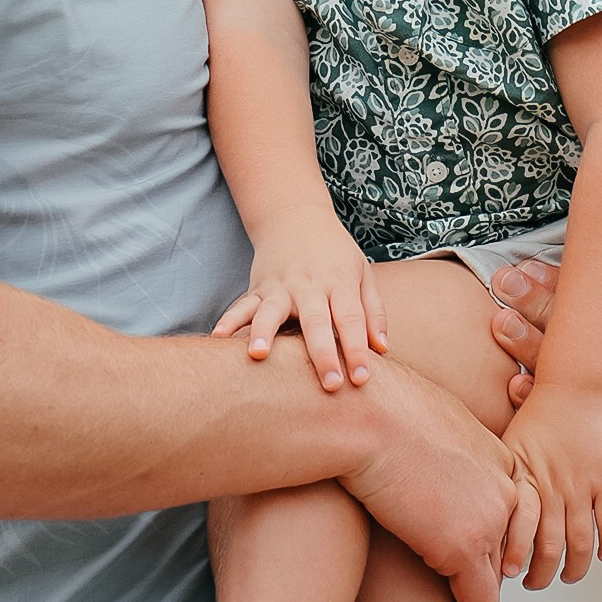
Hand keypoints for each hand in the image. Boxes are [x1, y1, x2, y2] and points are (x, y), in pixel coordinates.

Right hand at [216, 213, 385, 392]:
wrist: (295, 217)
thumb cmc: (335, 254)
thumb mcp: (362, 273)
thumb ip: (373, 312)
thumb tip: (382, 350)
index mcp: (339, 282)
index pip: (351, 319)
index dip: (357, 349)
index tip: (362, 380)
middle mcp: (309, 285)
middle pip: (316, 321)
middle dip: (323, 354)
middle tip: (330, 385)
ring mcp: (280, 286)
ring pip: (271, 311)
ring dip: (264, 332)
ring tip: (259, 355)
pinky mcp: (258, 288)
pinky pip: (242, 305)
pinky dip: (230, 320)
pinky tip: (219, 337)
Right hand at [339, 361, 542, 601]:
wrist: (363, 416)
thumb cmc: (375, 409)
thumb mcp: (422, 418)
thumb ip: (435, 442)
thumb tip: (415, 443)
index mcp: (496, 456)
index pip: (506, 511)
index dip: (493, 538)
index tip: (485, 559)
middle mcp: (504, 488)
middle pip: (505, 546)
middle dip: (492, 574)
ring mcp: (489, 519)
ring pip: (493, 580)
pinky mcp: (464, 548)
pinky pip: (479, 601)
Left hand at [504, 382, 601, 587]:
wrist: (576, 387)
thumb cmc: (539, 414)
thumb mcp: (508, 446)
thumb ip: (502, 481)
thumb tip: (481, 509)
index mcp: (526, 480)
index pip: (518, 530)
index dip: (514, 557)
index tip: (509, 572)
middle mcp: (553, 488)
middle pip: (549, 548)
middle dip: (541, 574)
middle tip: (534, 582)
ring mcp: (582, 487)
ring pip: (580, 544)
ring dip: (573, 568)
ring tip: (566, 576)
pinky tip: (601, 556)